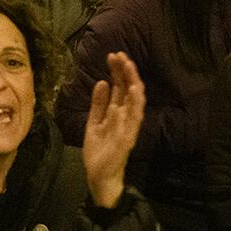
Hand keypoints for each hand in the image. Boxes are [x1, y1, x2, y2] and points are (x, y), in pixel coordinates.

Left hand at [81, 52, 145, 207]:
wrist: (100, 175)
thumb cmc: (100, 149)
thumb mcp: (95, 122)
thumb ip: (99, 104)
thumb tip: (102, 82)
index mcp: (119, 112)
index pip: (122, 87)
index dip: (119, 71)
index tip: (113, 55)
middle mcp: (127, 119)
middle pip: (131, 92)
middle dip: (128, 74)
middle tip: (122, 56)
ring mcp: (128, 130)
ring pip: (136, 108)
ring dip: (134, 92)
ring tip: (131, 75)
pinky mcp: (125, 143)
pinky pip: (128, 128)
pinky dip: (125, 116)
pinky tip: (122, 104)